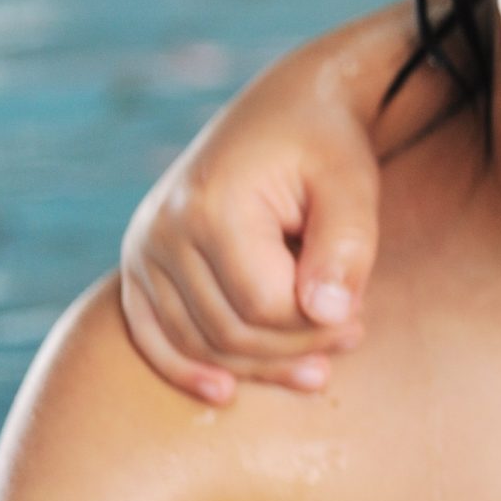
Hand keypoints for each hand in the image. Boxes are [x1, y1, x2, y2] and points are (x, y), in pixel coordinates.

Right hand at [119, 66, 382, 404]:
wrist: (285, 107)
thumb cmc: (325, 146)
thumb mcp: (352, 183)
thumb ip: (347, 247)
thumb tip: (330, 317)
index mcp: (211, 207)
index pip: (265, 306)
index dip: (318, 326)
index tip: (362, 317)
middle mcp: (162, 230)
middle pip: (229, 331)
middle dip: (296, 348)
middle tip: (354, 337)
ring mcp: (141, 248)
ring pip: (196, 341)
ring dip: (257, 365)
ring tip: (318, 365)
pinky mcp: (138, 262)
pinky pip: (150, 334)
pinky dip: (185, 367)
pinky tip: (224, 393)